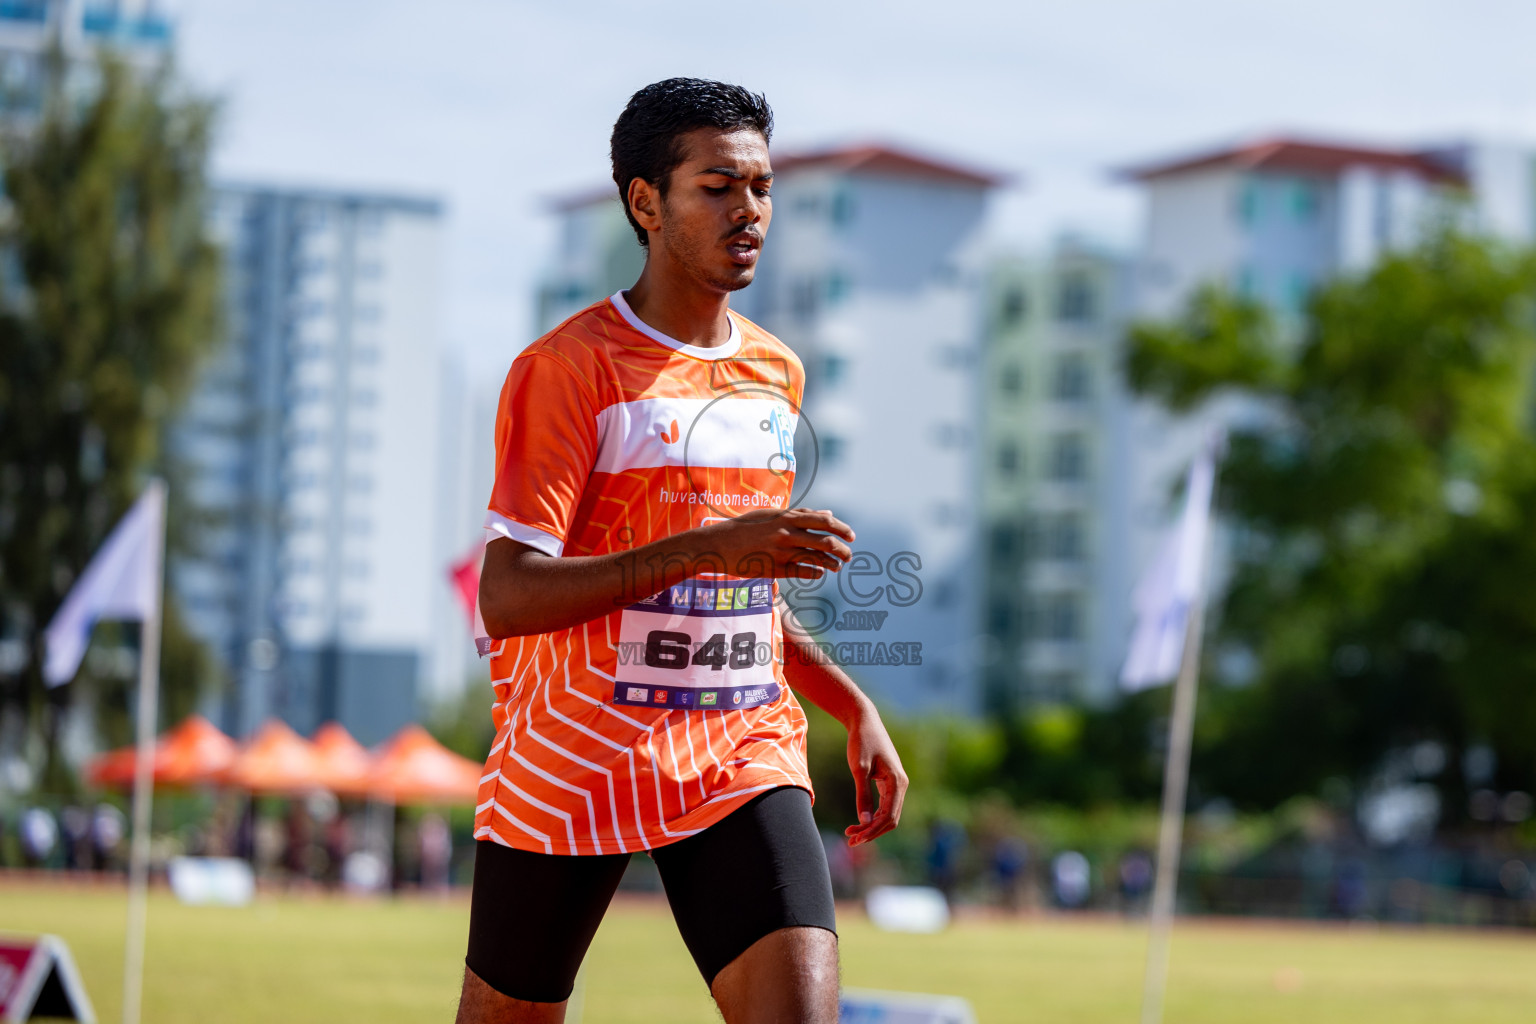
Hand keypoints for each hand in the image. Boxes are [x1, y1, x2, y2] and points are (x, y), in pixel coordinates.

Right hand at [697, 507, 854, 579]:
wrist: (719, 544)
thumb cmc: (746, 527)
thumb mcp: (772, 515)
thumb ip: (800, 514)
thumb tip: (829, 514)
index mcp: (787, 517)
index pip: (823, 521)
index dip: (842, 529)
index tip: (851, 536)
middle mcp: (787, 533)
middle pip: (826, 540)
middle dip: (843, 548)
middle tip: (849, 555)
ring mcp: (782, 551)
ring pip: (817, 558)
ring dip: (833, 563)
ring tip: (838, 566)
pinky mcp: (775, 568)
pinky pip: (803, 572)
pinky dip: (816, 573)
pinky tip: (819, 573)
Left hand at [843, 703, 906, 846]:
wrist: (864, 721)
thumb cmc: (862, 741)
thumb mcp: (859, 769)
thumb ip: (863, 796)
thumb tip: (865, 822)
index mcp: (897, 782)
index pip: (889, 817)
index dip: (873, 831)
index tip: (855, 839)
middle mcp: (901, 785)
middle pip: (890, 820)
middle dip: (871, 832)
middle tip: (850, 840)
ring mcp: (896, 784)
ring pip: (887, 814)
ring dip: (871, 826)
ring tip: (850, 834)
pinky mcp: (889, 782)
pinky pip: (884, 806)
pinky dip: (872, 816)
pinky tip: (858, 822)